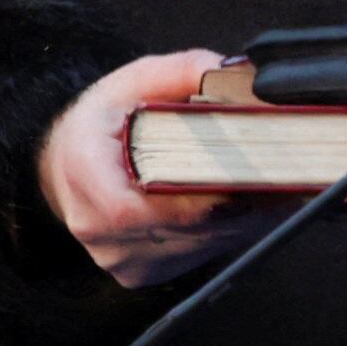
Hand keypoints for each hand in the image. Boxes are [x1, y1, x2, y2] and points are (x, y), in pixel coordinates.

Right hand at [38, 49, 279, 286]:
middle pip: (178, 227)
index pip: (131, 207)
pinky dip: (224, 234)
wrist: (68, 164)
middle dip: (234, 202)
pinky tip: (241, 207)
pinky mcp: (138, 274)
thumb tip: (238, 76)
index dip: (189, 201)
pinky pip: (194, 258)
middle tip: (278, 176)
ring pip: (196, 245)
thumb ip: (186, 71)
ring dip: (239, 221)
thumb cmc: (102, 122)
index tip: (238, 183)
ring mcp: (116, 257)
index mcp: (83, 169)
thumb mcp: (135, 80)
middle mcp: (94, 224)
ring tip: (269, 188)